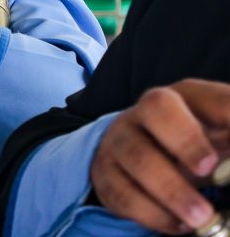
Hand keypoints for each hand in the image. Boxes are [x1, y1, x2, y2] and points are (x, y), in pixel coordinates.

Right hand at [91, 79, 229, 233]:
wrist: (137, 157)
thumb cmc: (190, 147)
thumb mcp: (216, 141)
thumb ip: (229, 147)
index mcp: (185, 98)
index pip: (208, 97)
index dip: (226, 114)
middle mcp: (146, 112)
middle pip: (157, 108)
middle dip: (186, 139)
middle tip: (208, 169)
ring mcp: (120, 140)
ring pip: (137, 156)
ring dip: (172, 191)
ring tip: (202, 217)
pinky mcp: (104, 173)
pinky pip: (123, 192)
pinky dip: (153, 213)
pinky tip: (179, 225)